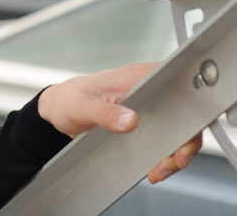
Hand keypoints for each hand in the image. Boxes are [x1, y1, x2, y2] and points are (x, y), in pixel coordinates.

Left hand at [37, 62, 202, 183]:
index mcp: (134, 76)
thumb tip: (130, 120)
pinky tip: (155, 166)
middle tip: (173, 162)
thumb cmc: (66, 100)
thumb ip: (104, 113)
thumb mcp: (81, 107)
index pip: (176, 86)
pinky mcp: (142, 118)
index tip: (182, 137)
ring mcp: (145, 103)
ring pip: (175, 128)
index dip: (187, 111)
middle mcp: (144, 87)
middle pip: (182, 112)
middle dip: (182, 141)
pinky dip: (163, 154)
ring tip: (159, 170)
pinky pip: (162, 136)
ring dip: (173, 152)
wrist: (57, 109)